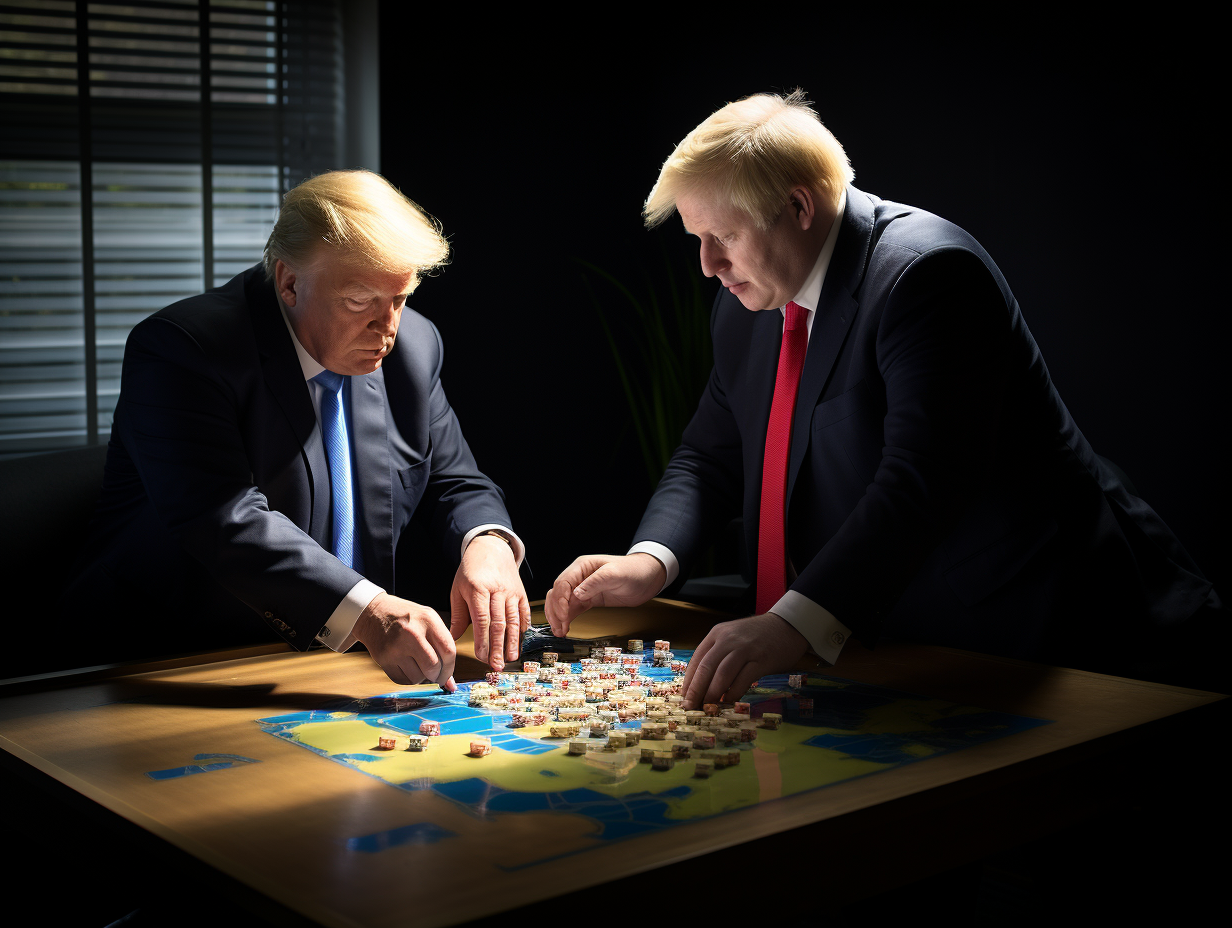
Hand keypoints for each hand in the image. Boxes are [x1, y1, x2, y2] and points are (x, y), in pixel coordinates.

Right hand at [351, 592, 456, 690]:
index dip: (450, 668)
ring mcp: (396, 646)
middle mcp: (412, 633)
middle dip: (437, 677)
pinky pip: (402, 680)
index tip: (448, 674)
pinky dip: (407, 679)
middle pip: (433, 667)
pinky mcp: (383, 658)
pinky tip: (406, 667)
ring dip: (421, 678)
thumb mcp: (428, 620)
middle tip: (435, 676)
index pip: (448, 651)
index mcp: (428, 619)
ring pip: (417, 678)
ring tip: (416, 665)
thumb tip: (450, 683)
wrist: (373, 612)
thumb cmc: (406, 617)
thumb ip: (442, 645)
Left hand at [449, 534, 530, 669]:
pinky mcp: (522, 593)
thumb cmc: (471, 571)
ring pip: (513, 620)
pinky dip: (522, 629)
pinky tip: (520, 642)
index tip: (481, 656)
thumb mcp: (458, 590)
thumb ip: (458, 615)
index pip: (482, 619)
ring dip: (513, 642)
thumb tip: (452, 638)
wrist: (491, 549)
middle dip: (498, 647)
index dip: (483, 640)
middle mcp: (497, 590)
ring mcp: (512, 592)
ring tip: (511, 658)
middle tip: (497, 665)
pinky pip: (523, 613)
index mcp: (478, 589)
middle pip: (499, 623)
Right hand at [544, 553, 665, 635]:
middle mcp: (579, 577)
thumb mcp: (615, 574)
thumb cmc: (634, 570)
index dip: (560, 600)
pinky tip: (565, 628)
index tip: (563, 615)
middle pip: (558, 594)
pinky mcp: (589, 599)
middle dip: (555, 611)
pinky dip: (567, 618)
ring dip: (558, 617)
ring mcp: (584, 589)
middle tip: (559, 627)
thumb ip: (595, 582)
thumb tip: (576, 594)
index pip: (563, 583)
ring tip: (559, 631)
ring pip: (562, 603)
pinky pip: (572, 609)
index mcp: (582, 566)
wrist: (648, 577)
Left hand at [681, 613, 808, 707]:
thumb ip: (718, 655)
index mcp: (717, 634)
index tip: (684, 697)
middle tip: (690, 707)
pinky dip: (733, 693)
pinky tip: (728, 702)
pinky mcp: (761, 660)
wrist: (787, 625)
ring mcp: (745, 649)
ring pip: (722, 674)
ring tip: (708, 708)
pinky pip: (743, 679)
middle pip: (706, 668)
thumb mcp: (732, 637)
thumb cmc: (757, 636)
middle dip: (696, 691)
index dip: (689, 681)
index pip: (697, 660)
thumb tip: (702, 684)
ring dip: (713, 694)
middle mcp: (728, 640)